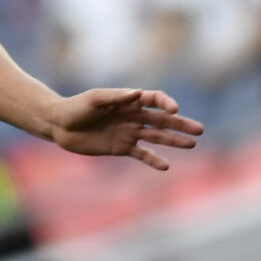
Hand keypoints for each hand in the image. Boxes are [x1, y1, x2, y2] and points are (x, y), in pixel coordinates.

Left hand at [45, 88, 204, 171]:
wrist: (60, 125)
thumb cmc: (76, 107)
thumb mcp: (94, 99)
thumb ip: (116, 97)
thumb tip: (138, 94)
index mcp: (129, 101)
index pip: (155, 99)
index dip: (166, 103)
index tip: (174, 110)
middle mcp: (133, 116)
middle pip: (162, 120)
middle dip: (181, 124)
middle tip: (200, 130)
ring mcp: (129, 132)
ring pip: (157, 136)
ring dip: (174, 140)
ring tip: (192, 144)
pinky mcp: (121, 147)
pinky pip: (141, 154)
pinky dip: (153, 159)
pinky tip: (166, 166)